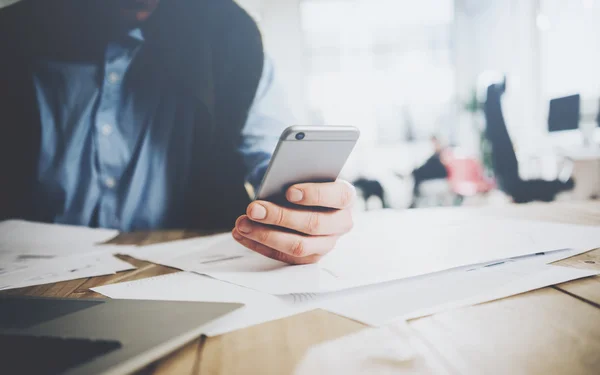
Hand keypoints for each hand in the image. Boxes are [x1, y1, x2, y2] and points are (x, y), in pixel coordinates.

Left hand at [232, 180, 355, 264]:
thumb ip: (294, 176)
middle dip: (280, 217)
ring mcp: (327, 243)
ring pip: (298, 246)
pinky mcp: (310, 257)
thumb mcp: (302, 173)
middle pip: (313, 224)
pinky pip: (284, 257)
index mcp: (345, 196)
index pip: (338, 196)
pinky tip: (241, 234)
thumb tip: (272, 184)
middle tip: (253, 208)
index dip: (314, 195)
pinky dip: (258, 245)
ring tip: (242, 223)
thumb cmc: (302, 181)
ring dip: (265, 236)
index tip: (289, 191)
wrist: (303, 197)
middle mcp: (341, 223)